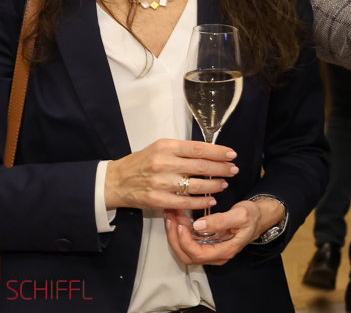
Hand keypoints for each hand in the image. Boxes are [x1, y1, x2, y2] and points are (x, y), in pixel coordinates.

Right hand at [104, 138, 237, 211]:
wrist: (117, 181)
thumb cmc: (142, 162)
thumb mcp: (160, 147)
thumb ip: (182, 150)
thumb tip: (210, 152)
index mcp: (166, 147)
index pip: (199, 148)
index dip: (219, 152)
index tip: (232, 155)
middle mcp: (164, 163)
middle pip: (201, 166)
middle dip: (221, 169)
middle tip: (233, 170)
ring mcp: (161, 183)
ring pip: (196, 185)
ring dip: (214, 186)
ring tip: (224, 184)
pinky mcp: (158, 200)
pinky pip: (186, 203)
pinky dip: (201, 202)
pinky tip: (210, 200)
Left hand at [163, 196, 282, 265]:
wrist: (261, 215)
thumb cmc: (253, 215)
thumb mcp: (240, 215)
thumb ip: (220, 221)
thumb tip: (198, 225)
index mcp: (225, 251)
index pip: (198, 254)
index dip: (185, 241)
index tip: (180, 224)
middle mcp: (215, 255)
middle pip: (187, 256)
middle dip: (175, 238)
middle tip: (170, 217)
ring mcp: (210, 250)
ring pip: (185, 250)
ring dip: (175, 234)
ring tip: (170, 215)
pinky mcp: (207, 243)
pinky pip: (189, 242)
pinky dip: (180, 231)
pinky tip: (176, 217)